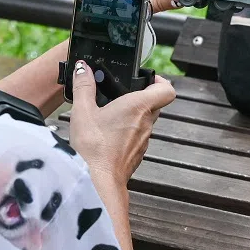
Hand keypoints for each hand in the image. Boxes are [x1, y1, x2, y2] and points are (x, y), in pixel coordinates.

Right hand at [68, 60, 175, 188]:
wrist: (97, 181)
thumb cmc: (94, 147)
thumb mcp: (83, 111)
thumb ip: (84, 86)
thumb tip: (82, 68)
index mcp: (139, 107)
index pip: (167, 89)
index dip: (160, 81)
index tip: (147, 78)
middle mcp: (146, 123)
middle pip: (155, 104)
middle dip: (141, 96)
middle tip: (122, 94)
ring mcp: (144, 140)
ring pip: (146, 121)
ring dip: (133, 116)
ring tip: (110, 114)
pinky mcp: (137, 154)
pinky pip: (137, 137)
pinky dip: (128, 132)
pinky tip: (108, 134)